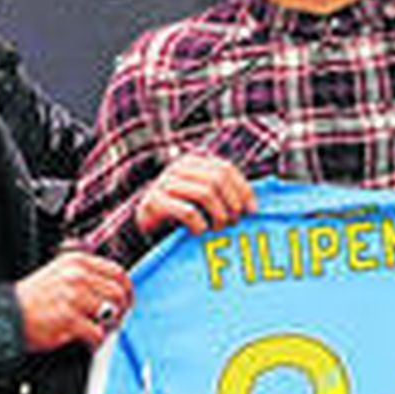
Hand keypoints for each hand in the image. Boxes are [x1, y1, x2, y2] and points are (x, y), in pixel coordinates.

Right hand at [15, 250, 133, 352]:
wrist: (6, 314)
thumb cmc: (31, 299)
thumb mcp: (59, 273)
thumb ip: (85, 275)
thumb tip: (112, 288)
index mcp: (77, 262)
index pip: (117, 271)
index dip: (127, 288)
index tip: (127, 300)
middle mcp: (78, 276)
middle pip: (118, 292)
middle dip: (121, 309)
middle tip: (115, 319)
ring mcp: (74, 297)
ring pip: (112, 312)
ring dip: (109, 325)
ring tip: (99, 330)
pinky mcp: (69, 319)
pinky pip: (97, 333)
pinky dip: (96, 341)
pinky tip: (88, 341)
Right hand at [134, 153, 256, 237]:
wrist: (142, 224)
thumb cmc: (177, 212)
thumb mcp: (200, 198)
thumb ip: (221, 194)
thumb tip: (252, 208)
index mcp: (192, 162)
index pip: (226, 169)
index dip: (243, 190)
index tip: (252, 211)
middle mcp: (177, 168)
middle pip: (217, 180)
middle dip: (231, 204)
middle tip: (233, 222)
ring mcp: (164, 183)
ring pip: (205, 193)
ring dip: (218, 215)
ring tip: (218, 228)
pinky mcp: (155, 203)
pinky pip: (187, 211)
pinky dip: (199, 224)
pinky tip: (199, 231)